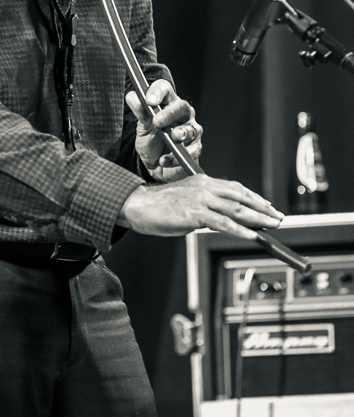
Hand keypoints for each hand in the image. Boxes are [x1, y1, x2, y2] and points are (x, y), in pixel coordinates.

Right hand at [117, 175, 284, 240]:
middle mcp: (204, 186)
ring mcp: (200, 199)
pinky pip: (222, 222)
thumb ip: (205, 207)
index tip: (268, 207)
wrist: (137, 204)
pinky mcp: (194, 213)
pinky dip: (239, 229)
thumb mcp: (186, 201)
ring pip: (235, 208)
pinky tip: (251, 235)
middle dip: (262, 208)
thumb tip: (222, 219)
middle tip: (278, 218)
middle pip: (240, 196)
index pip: (235, 188)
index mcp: (203, 181)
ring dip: (257, 218)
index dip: (254, 197)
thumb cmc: (159, 205)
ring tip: (272, 226)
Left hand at [126, 79, 201, 181]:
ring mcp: (191, 130)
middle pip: (181, 107)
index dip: (157, 92)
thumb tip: (133, 97)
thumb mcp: (143, 126)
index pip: (164, 89)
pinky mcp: (195, 148)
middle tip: (157, 121)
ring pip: (191, 129)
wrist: (156, 164)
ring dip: (182, 132)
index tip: (148, 101)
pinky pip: (191, 151)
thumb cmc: (151, 140)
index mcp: (168, 102)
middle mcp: (183, 114)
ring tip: (173, 136)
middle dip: (170, 113)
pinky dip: (176, 157)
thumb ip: (139, 111)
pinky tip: (164, 160)